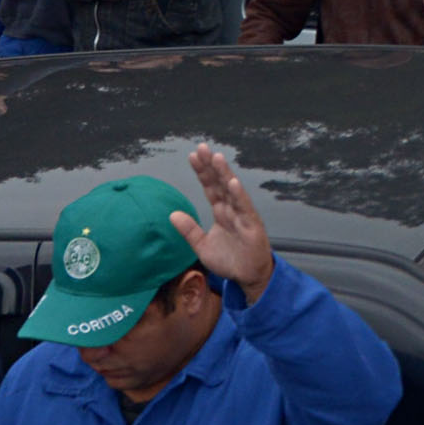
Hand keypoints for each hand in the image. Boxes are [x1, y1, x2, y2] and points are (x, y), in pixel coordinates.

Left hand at [168, 144, 276, 303]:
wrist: (248, 277)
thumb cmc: (229, 260)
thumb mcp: (202, 246)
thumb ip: (189, 230)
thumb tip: (171, 214)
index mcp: (221, 211)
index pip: (210, 187)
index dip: (202, 172)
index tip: (192, 156)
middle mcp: (231, 209)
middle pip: (220, 183)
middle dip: (211, 166)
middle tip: (202, 147)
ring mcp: (242, 215)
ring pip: (232, 191)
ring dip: (225, 174)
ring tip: (216, 158)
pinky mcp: (252, 226)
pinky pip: (245, 208)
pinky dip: (239, 195)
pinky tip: (232, 183)